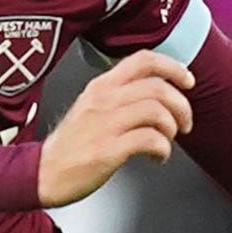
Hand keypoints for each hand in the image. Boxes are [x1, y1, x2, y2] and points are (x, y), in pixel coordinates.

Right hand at [38, 49, 194, 206]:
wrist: (44, 173)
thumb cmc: (71, 144)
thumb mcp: (91, 106)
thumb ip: (119, 96)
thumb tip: (157, 94)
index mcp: (101, 86)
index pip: (143, 60)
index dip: (173, 67)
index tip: (188, 81)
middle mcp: (104, 99)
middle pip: (158, 87)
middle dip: (181, 105)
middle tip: (185, 122)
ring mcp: (105, 124)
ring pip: (156, 111)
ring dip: (172, 127)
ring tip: (168, 140)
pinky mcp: (108, 150)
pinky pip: (150, 140)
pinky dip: (163, 149)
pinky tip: (157, 157)